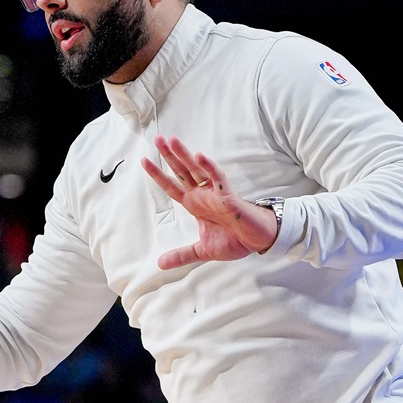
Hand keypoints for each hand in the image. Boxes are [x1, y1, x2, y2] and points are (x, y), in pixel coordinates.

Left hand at [141, 134, 279, 268]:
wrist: (257, 243)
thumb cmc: (235, 240)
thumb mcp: (202, 251)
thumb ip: (181, 255)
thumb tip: (160, 264)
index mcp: (195, 205)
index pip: (172, 186)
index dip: (158, 174)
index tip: (144, 160)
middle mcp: (203, 196)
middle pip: (182, 172)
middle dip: (170, 156)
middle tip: (158, 138)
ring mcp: (215, 194)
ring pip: (197, 170)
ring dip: (185, 156)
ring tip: (173, 141)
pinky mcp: (229, 197)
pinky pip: (218, 179)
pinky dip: (209, 167)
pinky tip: (200, 156)